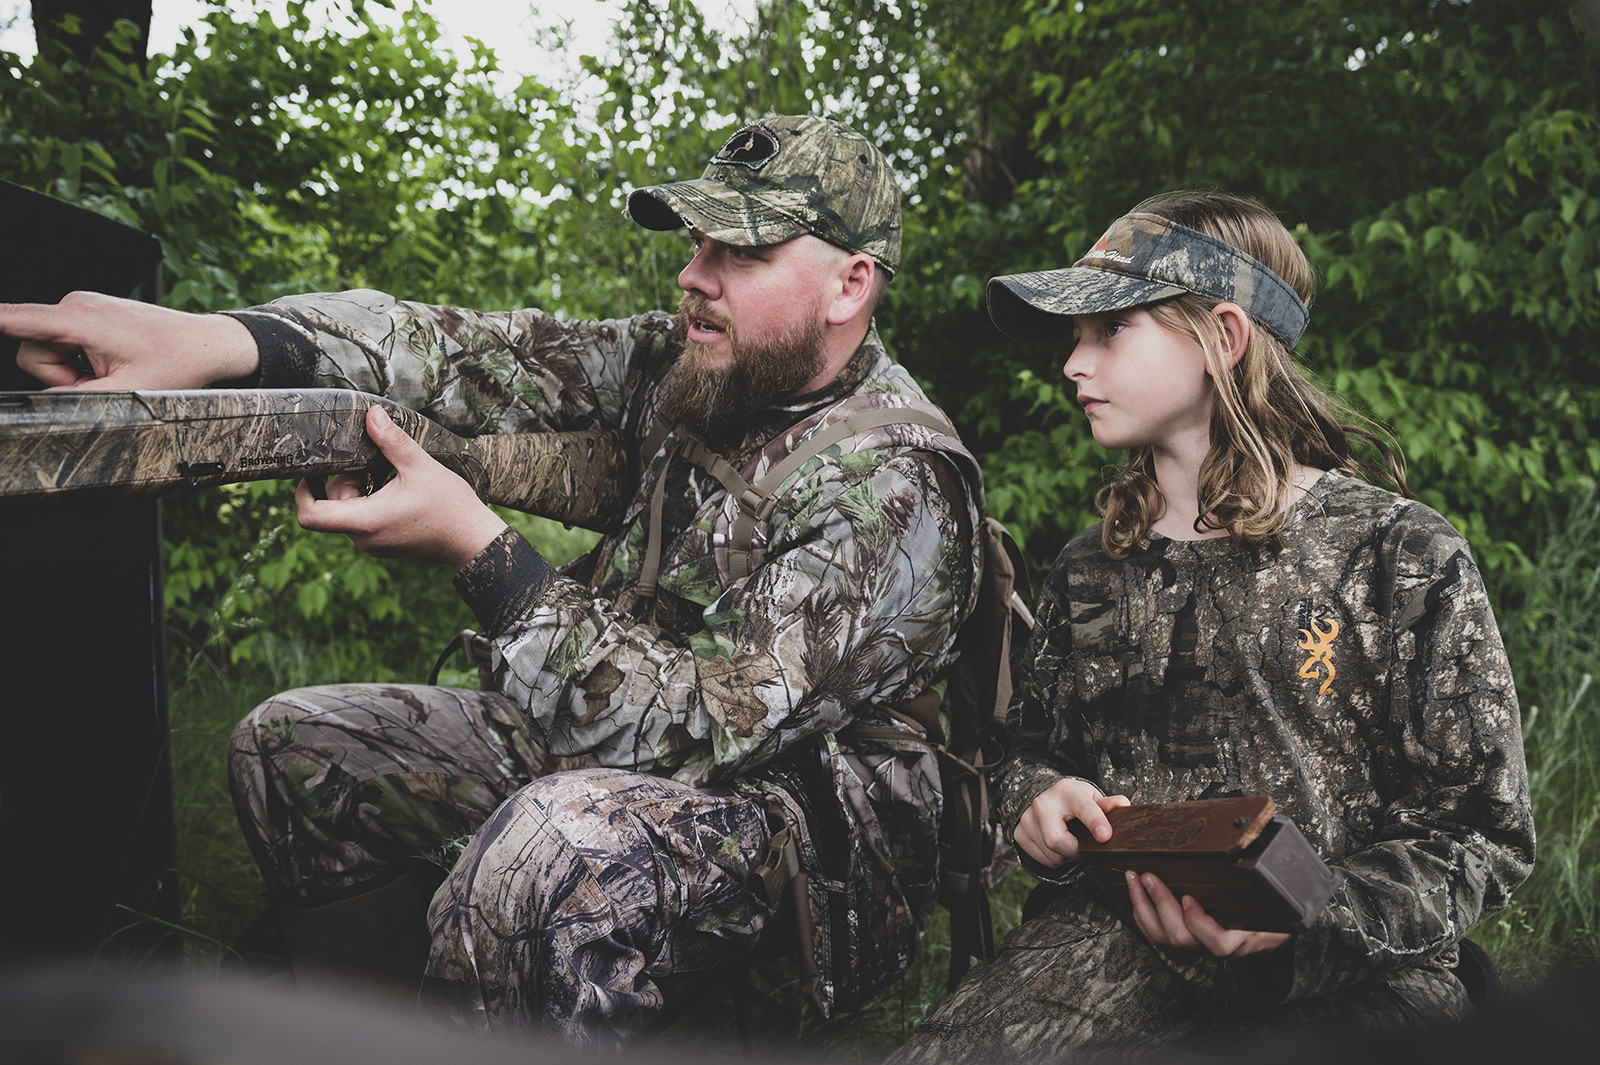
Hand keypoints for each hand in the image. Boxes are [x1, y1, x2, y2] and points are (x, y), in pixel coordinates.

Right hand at [0, 291, 259, 389]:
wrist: (205, 342)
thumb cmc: (176, 361)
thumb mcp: (126, 391)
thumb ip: (77, 398)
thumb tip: (46, 401)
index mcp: (80, 317)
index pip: (14, 319)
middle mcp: (75, 304)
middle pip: (33, 349)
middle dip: (61, 374)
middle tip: (101, 379)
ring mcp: (81, 306)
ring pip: (48, 348)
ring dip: (73, 369)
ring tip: (111, 369)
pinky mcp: (88, 312)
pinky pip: (65, 341)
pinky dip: (82, 358)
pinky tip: (111, 359)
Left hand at [295, 406, 509, 568]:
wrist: (473, 540)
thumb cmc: (450, 508)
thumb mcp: (420, 467)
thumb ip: (392, 441)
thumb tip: (373, 416)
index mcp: (366, 520)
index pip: (311, 515)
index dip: (301, 492)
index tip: (309, 472)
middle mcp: (364, 538)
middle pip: (331, 506)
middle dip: (344, 480)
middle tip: (371, 463)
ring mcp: (374, 544)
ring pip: (348, 512)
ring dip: (360, 489)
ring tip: (388, 475)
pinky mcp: (384, 544)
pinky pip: (363, 520)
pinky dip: (371, 501)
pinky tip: (395, 488)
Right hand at [1014, 777, 1130, 868]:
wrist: (1042, 798)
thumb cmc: (1071, 800)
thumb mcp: (1091, 797)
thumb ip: (1108, 804)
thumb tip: (1122, 806)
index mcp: (1067, 792)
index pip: (1082, 807)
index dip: (1095, 822)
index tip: (1105, 837)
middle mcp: (1043, 803)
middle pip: (1058, 840)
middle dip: (1076, 852)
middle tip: (1085, 849)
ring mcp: (1028, 819)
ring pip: (1052, 855)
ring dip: (1067, 857)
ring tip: (1071, 843)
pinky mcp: (1020, 834)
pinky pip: (1043, 860)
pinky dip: (1055, 859)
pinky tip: (1058, 847)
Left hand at [1126, 870, 1290, 956]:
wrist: (1271, 931)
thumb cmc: (1272, 911)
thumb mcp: (1274, 898)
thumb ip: (1264, 880)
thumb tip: (1253, 844)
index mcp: (1242, 937)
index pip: (1219, 943)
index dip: (1200, 924)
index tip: (1189, 899)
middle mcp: (1215, 945)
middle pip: (1182, 938)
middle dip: (1160, 904)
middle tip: (1148, 877)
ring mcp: (1198, 946)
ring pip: (1164, 938)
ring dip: (1144, 907)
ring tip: (1136, 880)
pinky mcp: (1184, 940)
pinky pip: (1157, 936)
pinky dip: (1143, 916)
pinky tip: (1137, 895)